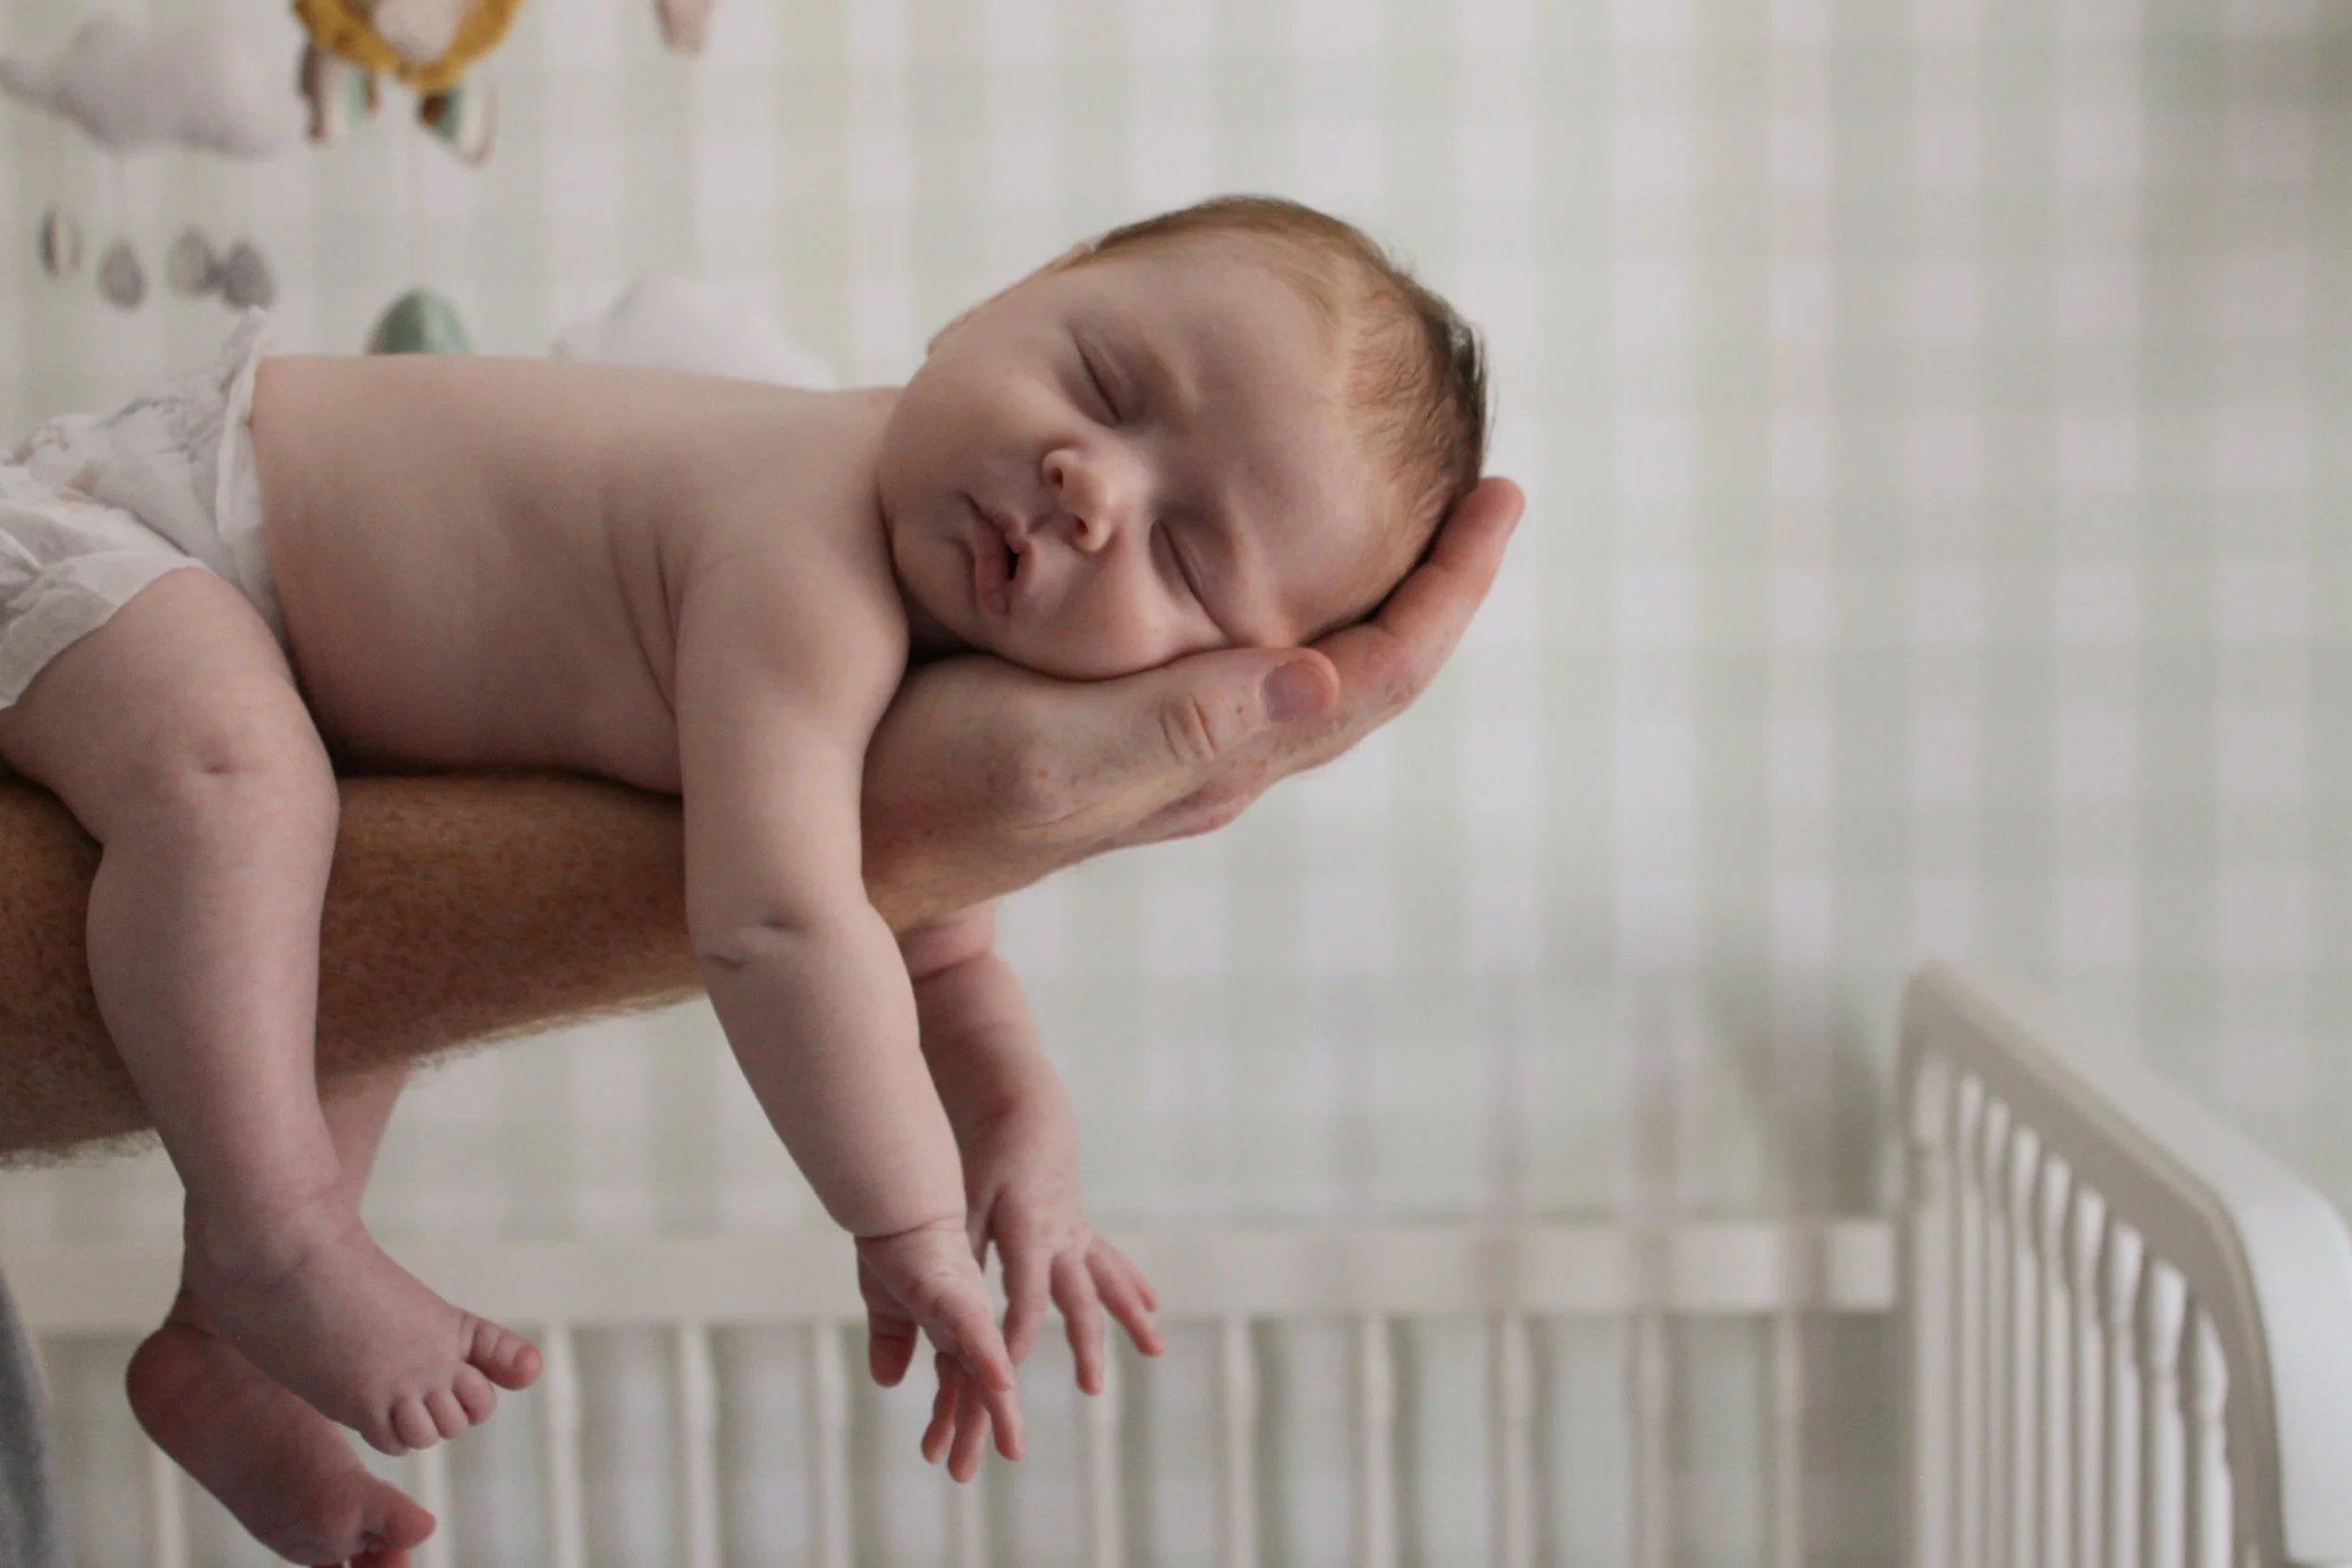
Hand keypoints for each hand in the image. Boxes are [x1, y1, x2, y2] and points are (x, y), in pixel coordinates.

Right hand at [855, 1218, 1023, 1481]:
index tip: (935, 1456)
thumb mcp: (886, 1305)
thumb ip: (892, 1341)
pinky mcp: (958, 1295)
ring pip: (987, 1370)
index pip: (953, 1382)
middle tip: (964, 1474)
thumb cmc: (894, 1244)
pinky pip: (978, 1335)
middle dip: (972, 1432)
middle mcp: (967, 1324)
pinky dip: (990, 1362)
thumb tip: (888, 1382)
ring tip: (1010, 1450)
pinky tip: (1004, 1388)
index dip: (946, 1419)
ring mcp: (967, 1312)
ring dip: (997, 1413)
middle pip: (975, 1388)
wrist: (898, 1200)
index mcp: (951, 1327)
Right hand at [862, 475, 1523, 929]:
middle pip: (1363, 671)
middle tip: (1487, 490)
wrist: (817, 838)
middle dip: (1433, 586)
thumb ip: (1175, 725)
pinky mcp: (1108, 721)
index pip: (1376, 675)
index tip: (1506, 494)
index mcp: (1208, 761)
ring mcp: (1159, 746)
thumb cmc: (911, 788)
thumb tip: (1324, 678)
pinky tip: (1267, 552)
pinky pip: (1235, 656)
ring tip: (1414, 513)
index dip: (1451, 591)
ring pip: (1307, 666)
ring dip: (1370, 593)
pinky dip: (1282, 594)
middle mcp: (1205, 760)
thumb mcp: (1036, 755)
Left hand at [963, 1095, 1161, 1391]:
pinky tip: (1152, 1309)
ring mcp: (1077, 1235)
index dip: (1019, 1336)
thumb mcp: (970, 1202)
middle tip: (1092, 1387)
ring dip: (1131, 1318)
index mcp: (1029, 1235)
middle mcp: (1062, 1239)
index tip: (1011, 1374)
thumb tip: (950, 1293)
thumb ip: (966, 1245)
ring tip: (1154, 1351)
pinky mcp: (1082, 1231)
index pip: (1028, 1298)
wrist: (1026, 1120)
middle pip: (1079, 1300)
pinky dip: (1132, 1286)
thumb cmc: (991, 1163)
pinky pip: (1111, 1262)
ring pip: (1109, 1283)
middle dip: (1086, 1345)